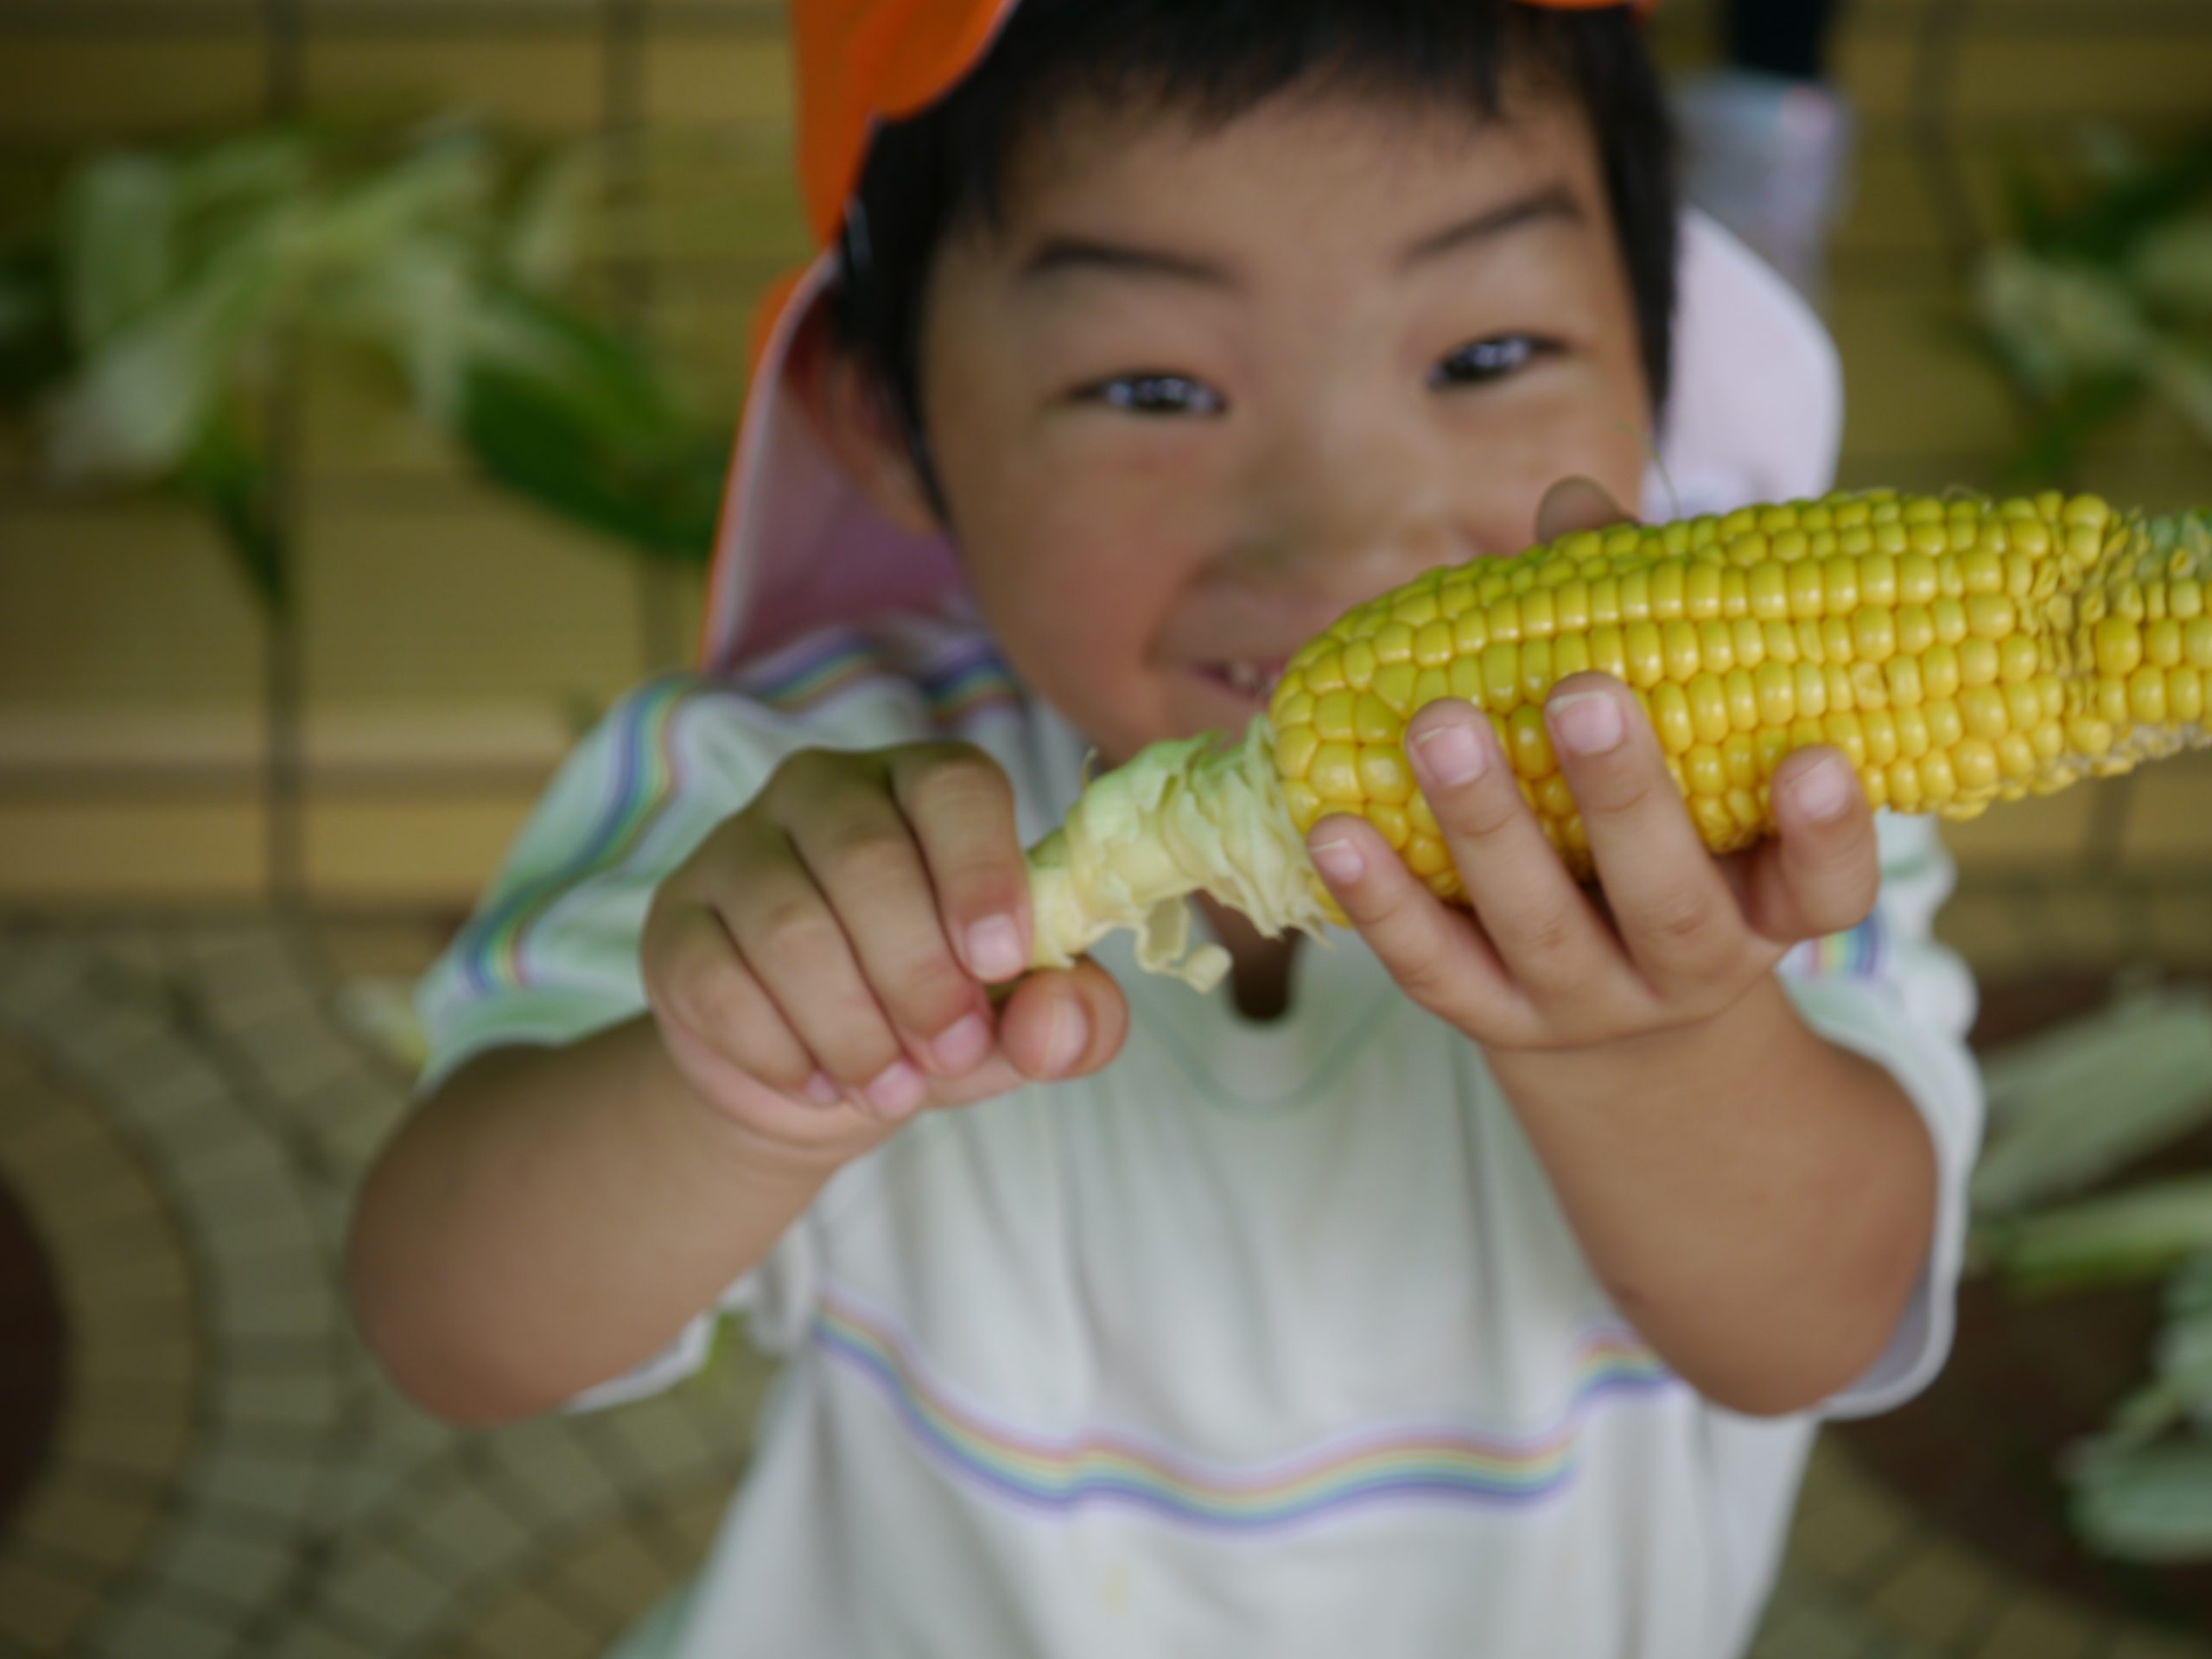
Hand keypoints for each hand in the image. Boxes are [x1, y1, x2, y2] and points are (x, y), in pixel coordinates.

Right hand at [640, 742, 1128, 1161]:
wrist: (821, 1079)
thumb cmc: (937, 1018)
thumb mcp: (1021, 1025)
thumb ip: (1073, 1019)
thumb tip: (1061, 1017)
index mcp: (925, 786)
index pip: (954, 786)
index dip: (981, 872)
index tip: (1002, 964)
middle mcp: (825, 790)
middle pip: (868, 860)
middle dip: (920, 977)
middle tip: (949, 1053)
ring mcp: (738, 847)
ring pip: (790, 926)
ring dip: (853, 1029)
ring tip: (891, 1088)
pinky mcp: (676, 920)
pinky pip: (720, 982)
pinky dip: (782, 1052)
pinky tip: (819, 1081)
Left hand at [1303, 478, 1881, 1057]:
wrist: (1603, 1004)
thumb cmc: (1646, 827)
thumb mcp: (1672, 747)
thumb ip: (1634, 627)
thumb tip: (1571, 502)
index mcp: (1767, 900)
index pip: (1827, 889)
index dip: (1828, 834)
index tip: (1814, 757)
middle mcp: (1691, 966)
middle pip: (1670, 904)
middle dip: (1624, 796)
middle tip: (1583, 691)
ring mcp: (1588, 1006)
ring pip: (1541, 931)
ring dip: (1486, 827)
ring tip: (1438, 726)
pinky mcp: (1492, 1022)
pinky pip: (1434, 969)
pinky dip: (1382, 902)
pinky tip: (1336, 829)